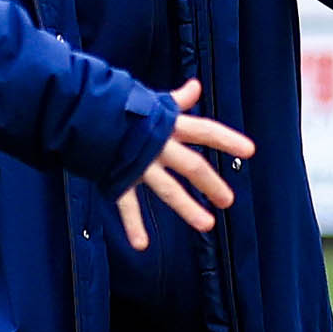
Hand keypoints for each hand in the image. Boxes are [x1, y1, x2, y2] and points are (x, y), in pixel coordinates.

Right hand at [112, 81, 258, 249]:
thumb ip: (177, 100)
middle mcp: (159, 145)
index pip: (204, 130)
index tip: (250, 151)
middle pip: (192, 166)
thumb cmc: (121, 107)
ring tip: (206, 225)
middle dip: (212, 183)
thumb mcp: (152, 101)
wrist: (82, 111)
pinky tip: (141, 244)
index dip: (226, 139)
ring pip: (167, 188)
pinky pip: (127, 204)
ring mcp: (139, 163)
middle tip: (229, 201)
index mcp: (169, 125)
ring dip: (187, 207)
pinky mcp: (119, 177)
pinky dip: (133, 225)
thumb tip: (195, 86)